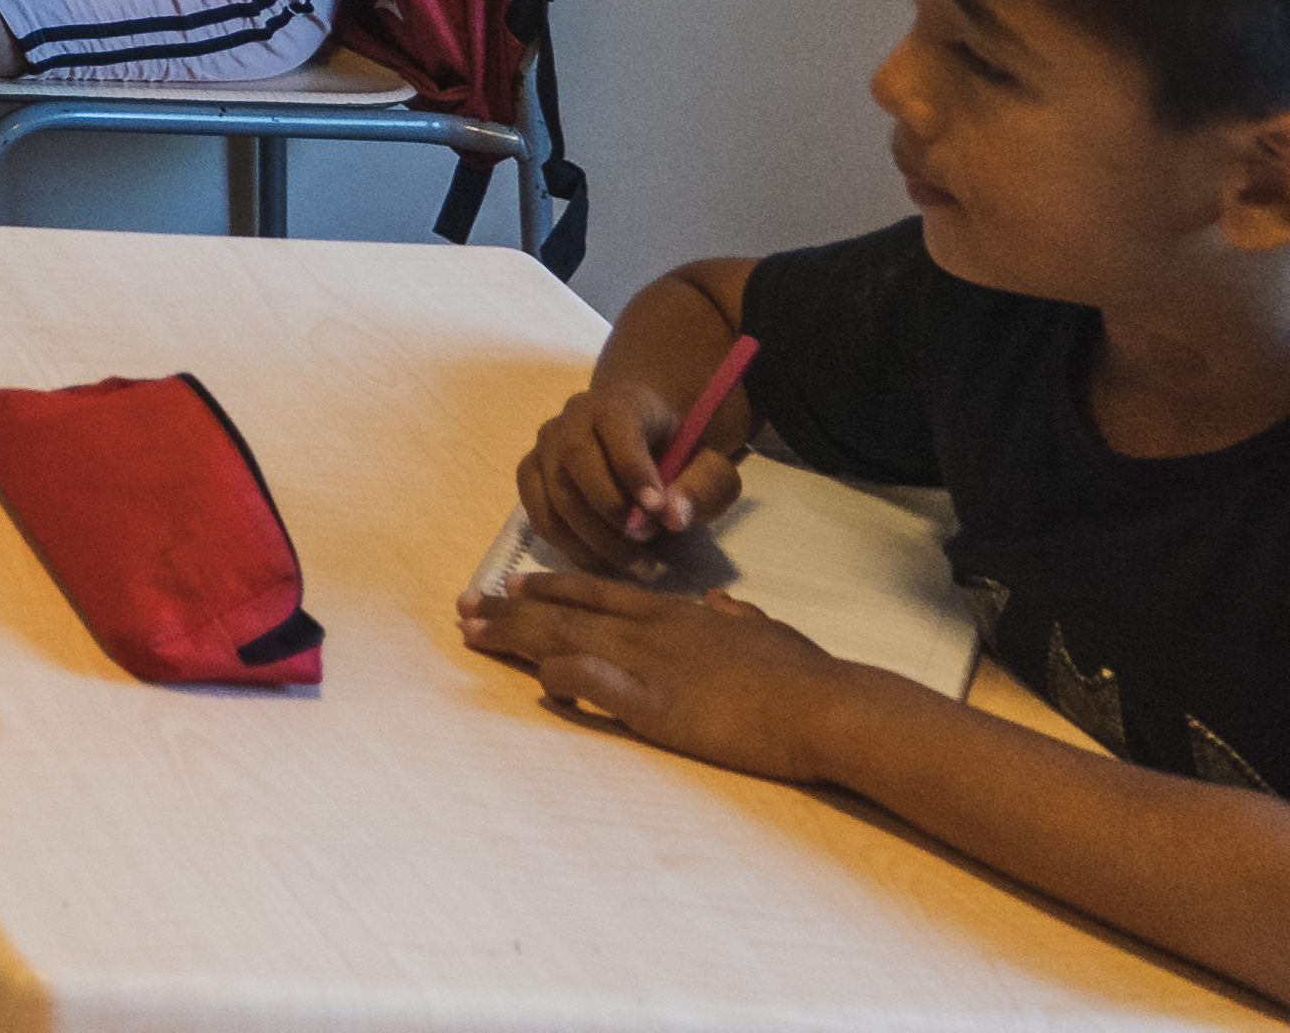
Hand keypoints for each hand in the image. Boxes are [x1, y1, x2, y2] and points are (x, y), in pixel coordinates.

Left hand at [459, 565, 857, 777]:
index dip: (548, 587)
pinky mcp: (656, 705)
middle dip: (510, 609)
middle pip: (565, 612)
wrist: (824, 703)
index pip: (596, 591)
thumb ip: (736, 615)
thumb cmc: (802, 674)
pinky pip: (592, 683)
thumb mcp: (765, 629)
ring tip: (472, 632)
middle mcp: (652, 630)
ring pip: (565, 638)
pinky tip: (537, 683)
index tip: (510, 584)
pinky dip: (560, 679)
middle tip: (465, 606)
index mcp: (675, 614)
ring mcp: (650, 665)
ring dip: (514, 635)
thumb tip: (721, 603)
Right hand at [517, 373, 743, 573]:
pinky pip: (539, 516)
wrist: (642, 446)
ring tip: (635, 563)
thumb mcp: (710, 468)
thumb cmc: (677, 458)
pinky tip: (604, 562)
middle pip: (576, 460)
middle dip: (611, 509)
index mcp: (620, 401)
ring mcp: (545, 445)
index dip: (633, 468)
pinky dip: (570, 547)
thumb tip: (673, 516)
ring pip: (555, 494)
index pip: (617, 424)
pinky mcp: (530, 475)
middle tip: (647, 541)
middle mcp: (573, 416)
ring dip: (594, 539)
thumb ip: (702, 487)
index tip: (657, 509)